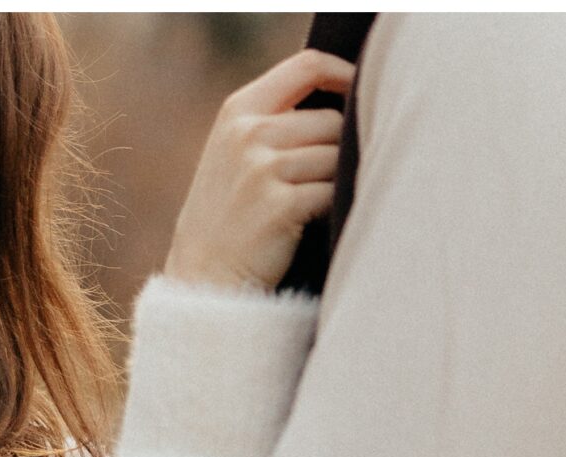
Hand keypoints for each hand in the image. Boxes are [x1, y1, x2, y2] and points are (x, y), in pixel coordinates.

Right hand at [164, 48, 356, 291]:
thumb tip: (347, 96)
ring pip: (336, 156)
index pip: (307, 66)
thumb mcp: (234, 153)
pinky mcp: (281, 206)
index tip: (363, 91)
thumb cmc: (230, 218)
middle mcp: (247, 134)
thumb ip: (275, 119)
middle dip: (339, 149)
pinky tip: (312, 223)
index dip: (345, 73)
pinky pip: (333, 191)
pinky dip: (332, 207)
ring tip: (311, 205)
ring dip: (335, 181)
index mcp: (237, 111)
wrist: (203, 281)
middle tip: (322, 181)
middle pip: (331, 119)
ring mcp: (262, 169)